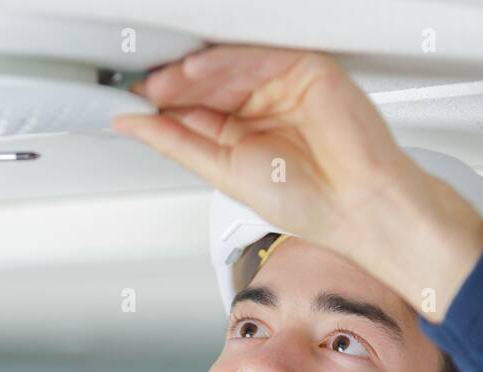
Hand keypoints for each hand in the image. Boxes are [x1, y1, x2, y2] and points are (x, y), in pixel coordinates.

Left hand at [110, 44, 482, 321]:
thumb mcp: (223, 172)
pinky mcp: (307, 68)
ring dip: (191, 72)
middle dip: (169, 84)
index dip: (158, 101)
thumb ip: (176, 143)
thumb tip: (130, 124)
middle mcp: (261, 106)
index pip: (192, 106)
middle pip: (206, 81)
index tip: (124, 100)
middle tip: (136, 87)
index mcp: (242, 132)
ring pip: (228, 65)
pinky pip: (259, 54)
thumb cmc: (310, 202)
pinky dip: (225, 62)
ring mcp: (284, 84)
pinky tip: (197, 72)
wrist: (358, 206)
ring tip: (162, 83)